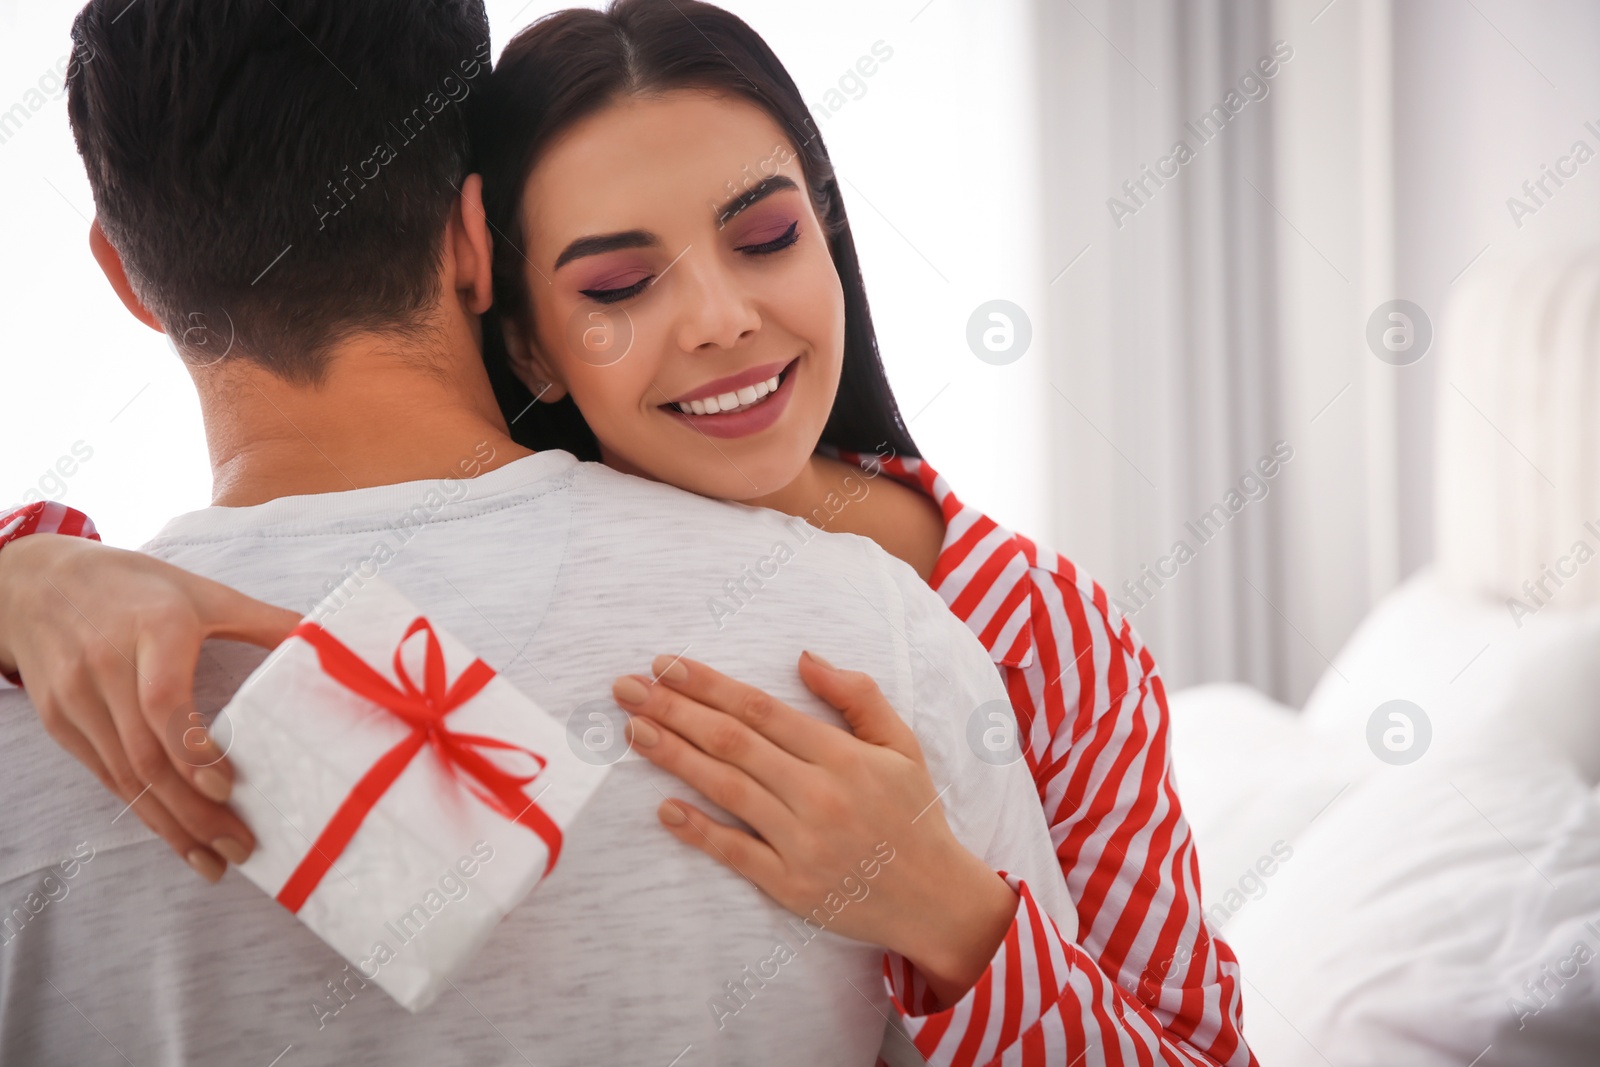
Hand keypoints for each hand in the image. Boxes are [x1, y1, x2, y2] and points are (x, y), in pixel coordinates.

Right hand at [0, 534, 300, 880]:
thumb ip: (264, 619)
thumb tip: (329, 640)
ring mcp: (77, 699)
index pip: (164, 701)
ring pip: (125, 777)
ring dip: (171, 826)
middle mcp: (107, 667)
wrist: (37, 582)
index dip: (192, 749)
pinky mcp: (60, 723)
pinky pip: (106, 777)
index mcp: (152, 630)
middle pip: (146, 754)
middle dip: (194, 811)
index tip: (228, 787)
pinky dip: (143, 812)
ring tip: (214, 860)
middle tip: (241, 847)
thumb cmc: (136, 586)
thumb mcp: (202, 591)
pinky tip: (176, 837)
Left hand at [611, 651, 1018, 1007]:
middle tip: (625, 688)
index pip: (760, 708)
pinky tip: (664, 808)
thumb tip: (804, 657)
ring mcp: (803, 842)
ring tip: (633, 730)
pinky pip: (736, 853)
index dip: (707, 684)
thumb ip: (857, 696)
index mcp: (843, 755)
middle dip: (673, 709)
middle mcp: (819, 794)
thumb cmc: (914, 815)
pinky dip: (698, 830)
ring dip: (674, 756)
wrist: (938, 900)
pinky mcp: (791, 886)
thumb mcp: (901, 745)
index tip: (665, 663)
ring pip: (726, 789)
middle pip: (732, 742)